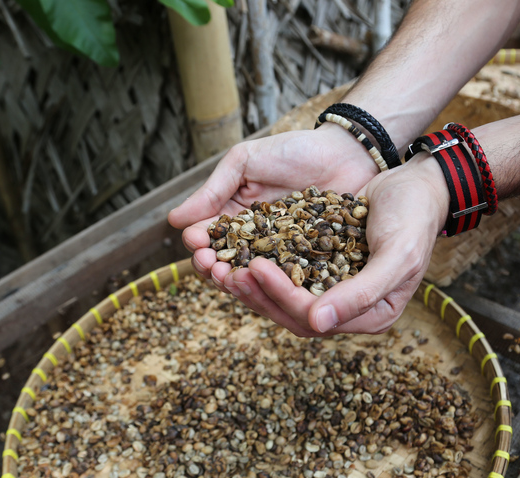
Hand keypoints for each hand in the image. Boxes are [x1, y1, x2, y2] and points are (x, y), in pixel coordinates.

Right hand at [168, 125, 378, 287]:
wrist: (346, 151)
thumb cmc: (293, 151)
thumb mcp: (245, 162)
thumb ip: (213, 190)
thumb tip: (173, 220)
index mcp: (234, 218)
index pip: (207, 239)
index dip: (199, 246)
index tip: (198, 245)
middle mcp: (254, 242)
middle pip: (226, 264)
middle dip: (214, 269)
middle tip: (212, 268)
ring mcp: (282, 256)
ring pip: (254, 279)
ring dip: (240, 283)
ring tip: (234, 278)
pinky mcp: (310, 265)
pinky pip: (290, 280)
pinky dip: (277, 285)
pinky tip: (270, 284)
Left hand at [225, 153, 449, 336]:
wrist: (418, 185)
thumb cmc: (414, 218)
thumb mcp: (397, 254)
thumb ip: (362, 293)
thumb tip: (318, 323)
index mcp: (372, 315)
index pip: (314, 317)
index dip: (281, 295)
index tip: (253, 267)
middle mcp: (350, 309)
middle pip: (293, 314)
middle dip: (257, 294)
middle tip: (223, 272)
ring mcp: (334, 289)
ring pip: (284, 298)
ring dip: (253, 284)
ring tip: (222, 265)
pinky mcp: (322, 268)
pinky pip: (286, 274)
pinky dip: (263, 265)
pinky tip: (238, 251)